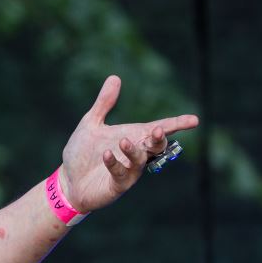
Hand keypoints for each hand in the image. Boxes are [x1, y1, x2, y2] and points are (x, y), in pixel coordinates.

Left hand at [59, 75, 199, 213]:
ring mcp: (129, 171)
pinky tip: (106, 154)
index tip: (194, 120)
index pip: (159, 129)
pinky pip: (121, 174)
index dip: (177, 124)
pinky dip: (114, 163)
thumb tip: (115, 77)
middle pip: (157, 146)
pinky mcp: (117, 185)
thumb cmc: (82, 152)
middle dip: (159, 138)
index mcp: (133, 137)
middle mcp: (136, 154)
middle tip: (158, 130)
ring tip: (123, 141)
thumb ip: (104, 103)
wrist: (67, 180)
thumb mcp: (91, 124)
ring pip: (140, 160)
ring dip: (134, 150)